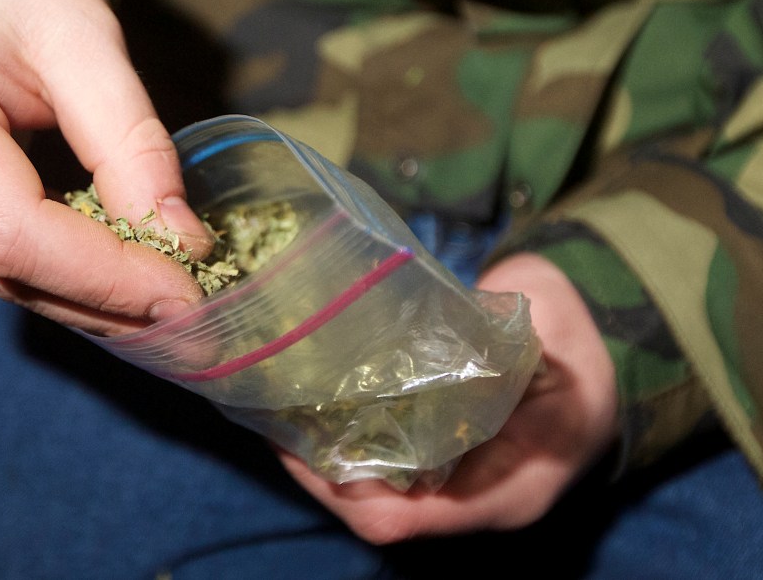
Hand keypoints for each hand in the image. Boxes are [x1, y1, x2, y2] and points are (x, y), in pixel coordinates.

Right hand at [0, 0, 211, 335]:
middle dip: (103, 299)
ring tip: (159, 295)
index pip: (11, 231)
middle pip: (0, 267)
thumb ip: (130, 142)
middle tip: (190, 310)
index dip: (105, 277)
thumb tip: (180, 242)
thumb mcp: (83, 37)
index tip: (186, 295)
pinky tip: (108, 272)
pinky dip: (52, 271)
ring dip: (82, 295)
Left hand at [280, 253, 618, 543]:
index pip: (400, 518)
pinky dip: (342, 436)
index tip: (300, 448)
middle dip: (317, 471)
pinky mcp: (437, 450)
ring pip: (369, 487)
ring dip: (320, 455)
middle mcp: (466, 495)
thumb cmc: (579, 357)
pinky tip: (310, 400)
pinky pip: (380, 460)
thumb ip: (509, 363)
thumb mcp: (559, 360)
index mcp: (503, 490)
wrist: (592, 353)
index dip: (341, 490)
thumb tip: (446, 350)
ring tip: (280, 410)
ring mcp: (449, 475)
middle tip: (275, 422)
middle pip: (372, 508)